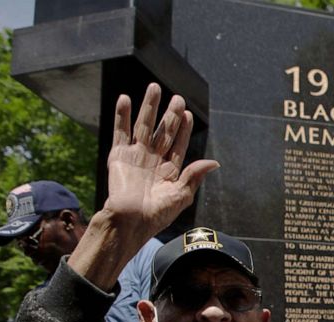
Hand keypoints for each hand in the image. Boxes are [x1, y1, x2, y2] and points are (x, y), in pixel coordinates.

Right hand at [103, 83, 218, 243]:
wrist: (130, 221)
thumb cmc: (156, 214)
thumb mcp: (181, 195)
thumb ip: (194, 176)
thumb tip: (215, 162)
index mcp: (170, 171)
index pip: (179, 144)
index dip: (184, 129)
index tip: (189, 114)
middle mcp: (154, 160)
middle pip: (164, 131)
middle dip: (171, 114)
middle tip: (178, 98)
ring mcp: (136, 156)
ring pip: (144, 126)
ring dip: (149, 107)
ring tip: (154, 87)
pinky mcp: (119, 156)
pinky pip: (120, 131)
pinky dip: (122, 115)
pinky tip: (125, 99)